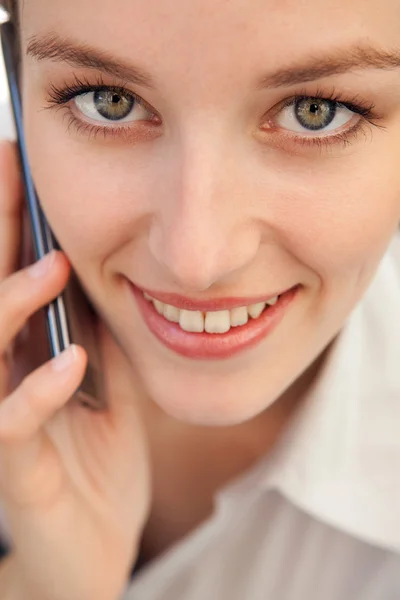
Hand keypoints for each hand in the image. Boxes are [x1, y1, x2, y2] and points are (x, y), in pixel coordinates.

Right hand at [0, 141, 150, 599]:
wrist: (92, 547)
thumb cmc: (97, 460)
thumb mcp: (110, 383)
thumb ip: (101, 333)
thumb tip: (107, 274)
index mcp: (25, 354)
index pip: (10, 276)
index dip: (11, 222)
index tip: (17, 164)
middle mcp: (2, 379)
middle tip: (11, 173)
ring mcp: (5, 427)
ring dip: (10, 304)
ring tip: (50, 267)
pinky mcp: (19, 474)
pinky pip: (13, 428)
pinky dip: (37, 392)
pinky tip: (69, 362)